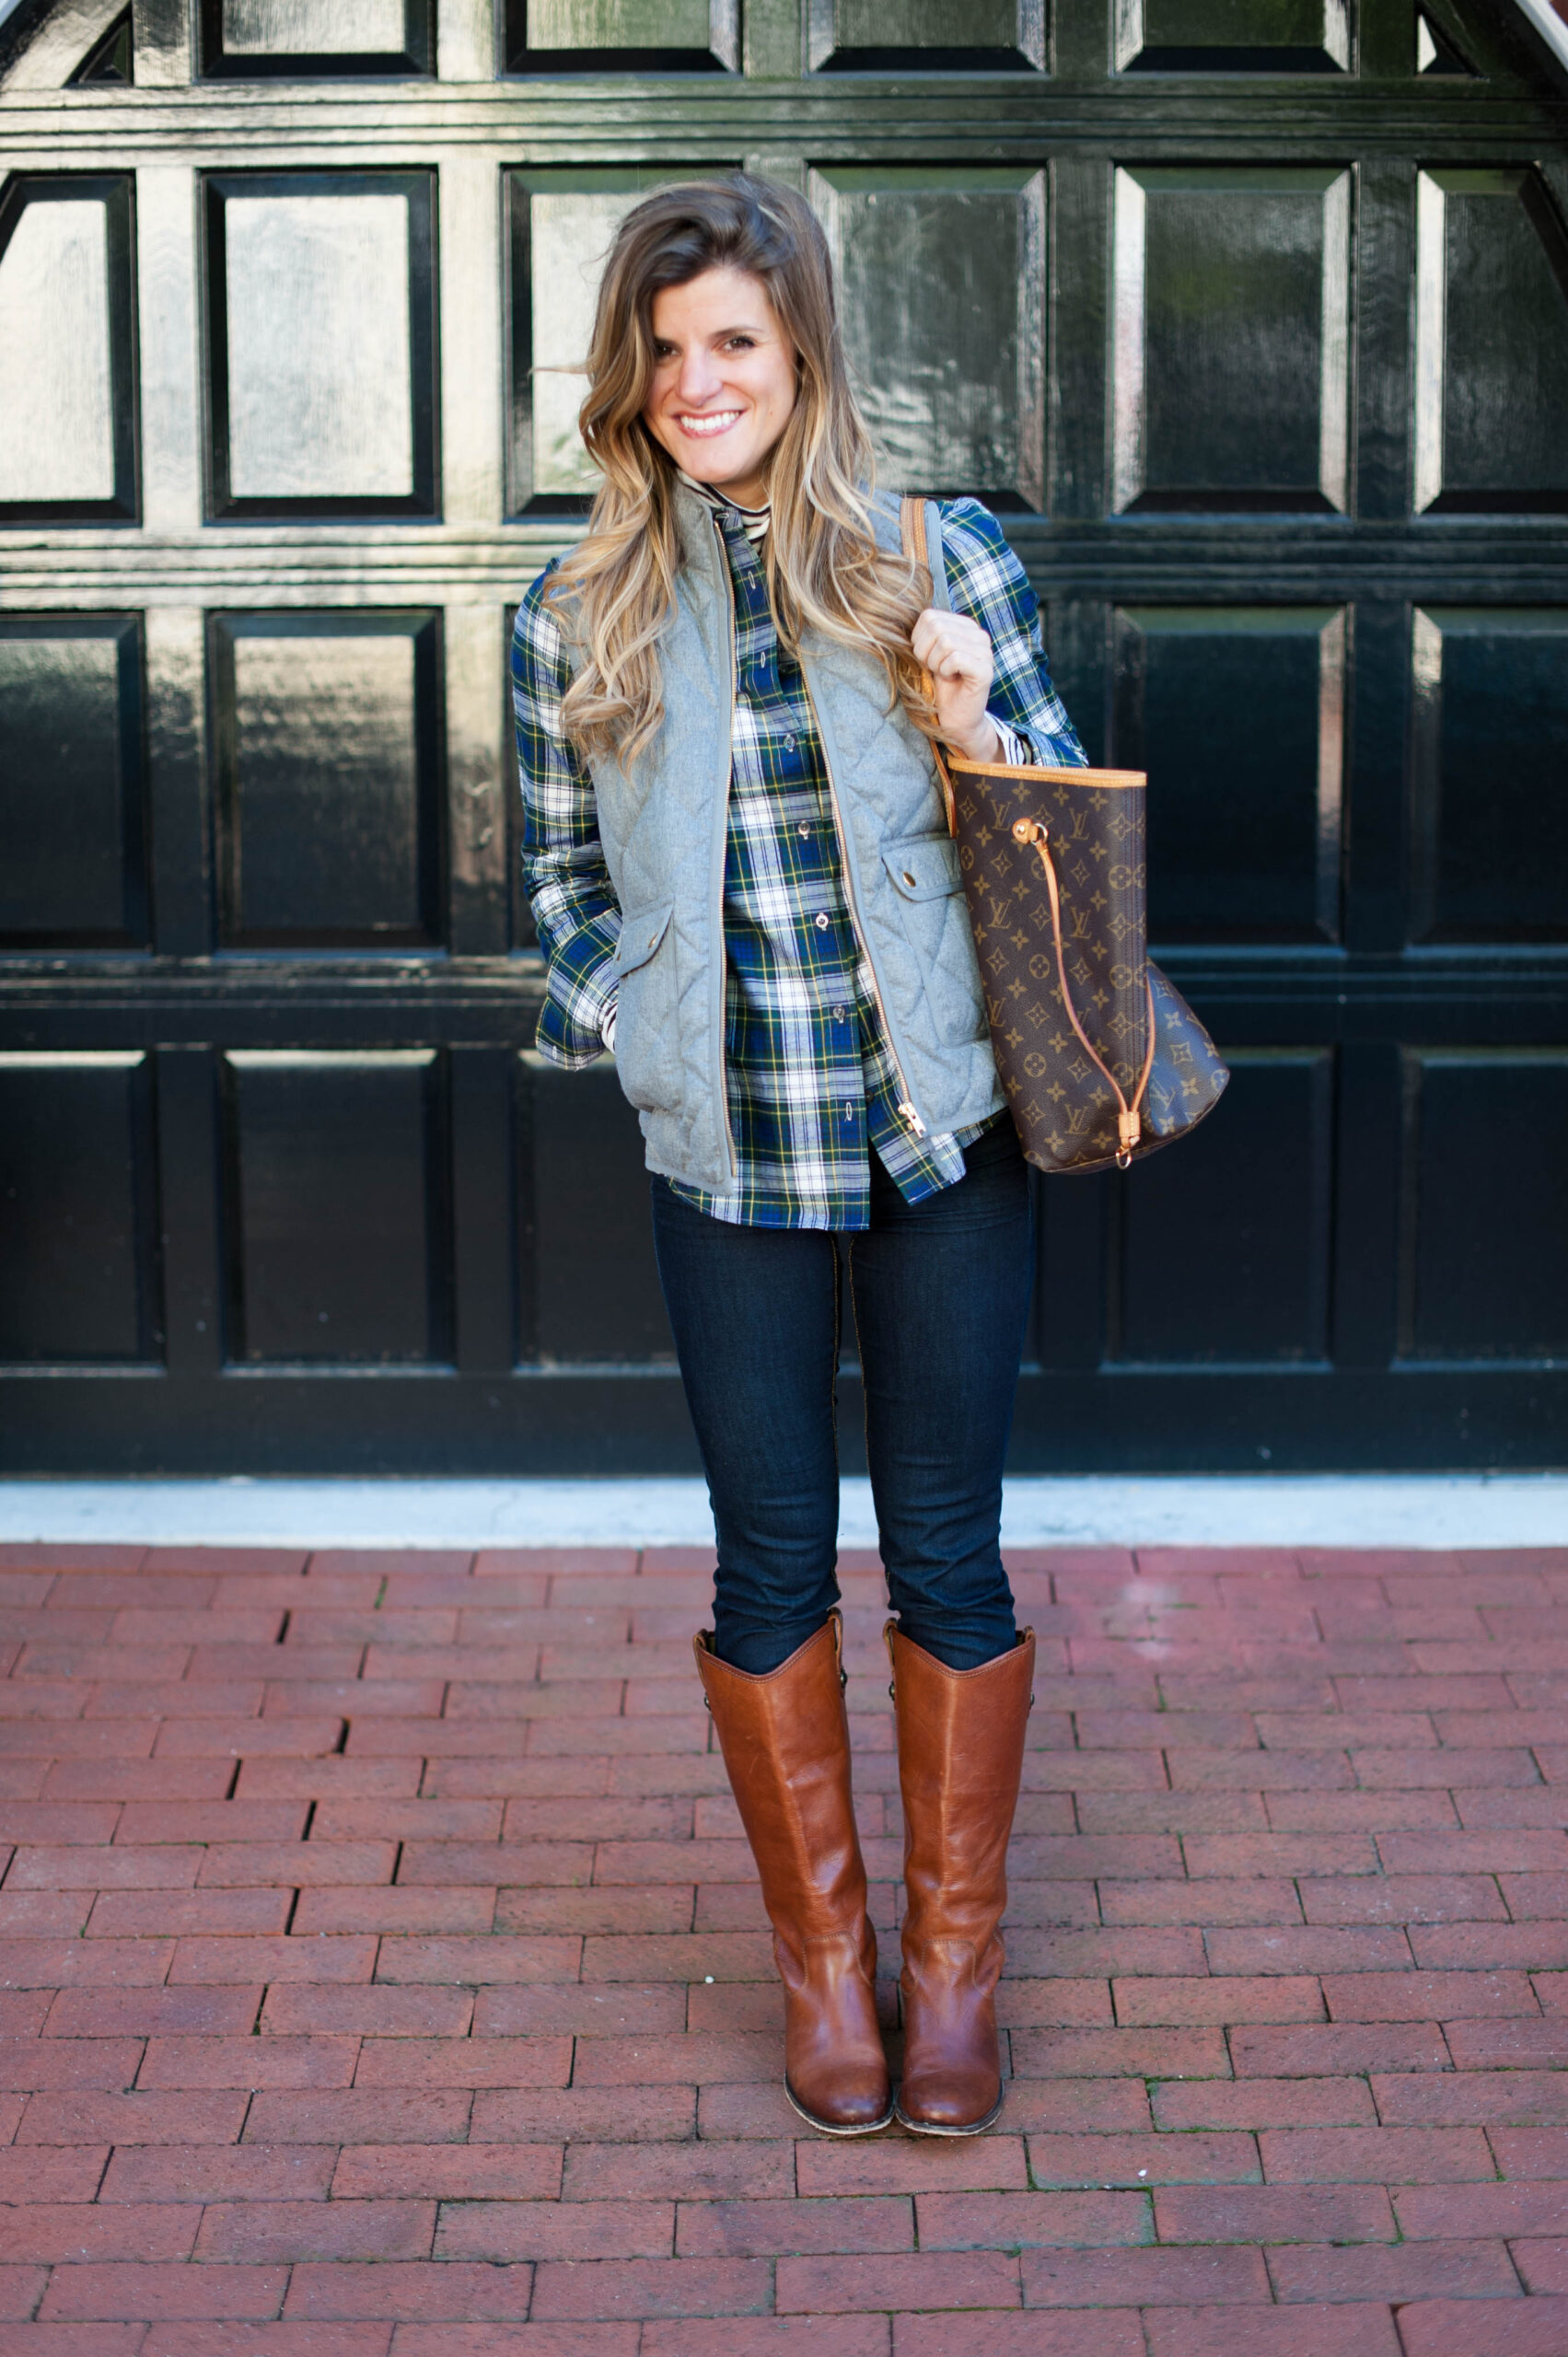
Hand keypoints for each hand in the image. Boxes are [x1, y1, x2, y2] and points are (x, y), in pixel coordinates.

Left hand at [911, 607, 1000, 763]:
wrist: (955, 720)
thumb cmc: (939, 687)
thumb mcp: (927, 655)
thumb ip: (923, 634)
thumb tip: (901, 617)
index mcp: (965, 626)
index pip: (929, 616)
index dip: (918, 640)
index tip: (926, 659)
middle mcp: (979, 635)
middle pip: (936, 626)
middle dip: (925, 652)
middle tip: (934, 669)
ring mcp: (985, 652)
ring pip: (946, 642)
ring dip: (935, 663)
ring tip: (944, 675)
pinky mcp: (985, 670)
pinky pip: (955, 658)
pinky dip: (945, 671)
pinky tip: (952, 679)